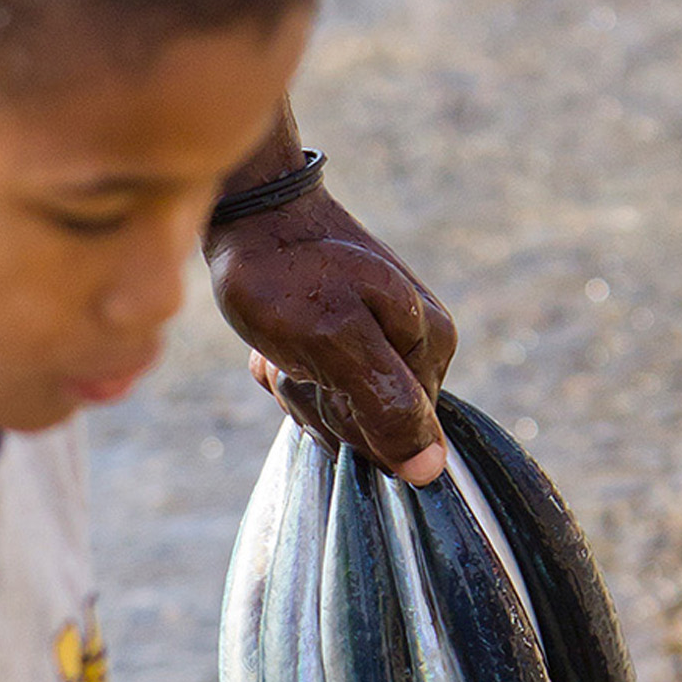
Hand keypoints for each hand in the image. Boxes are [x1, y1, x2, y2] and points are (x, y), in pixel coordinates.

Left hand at [205, 186, 456, 484]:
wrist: (249, 211)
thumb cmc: (286, 275)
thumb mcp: (334, 343)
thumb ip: (386, 405)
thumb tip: (431, 470)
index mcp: (430, 346)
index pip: (399, 438)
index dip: (348, 423)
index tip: (321, 379)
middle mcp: (419, 346)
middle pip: (370, 427)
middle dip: (320, 405)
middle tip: (298, 357)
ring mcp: (385, 342)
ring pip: (338, 411)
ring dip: (299, 390)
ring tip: (286, 347)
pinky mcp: (352, 338)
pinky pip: (321, 389)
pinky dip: (290, 374)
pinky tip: (278, 346)